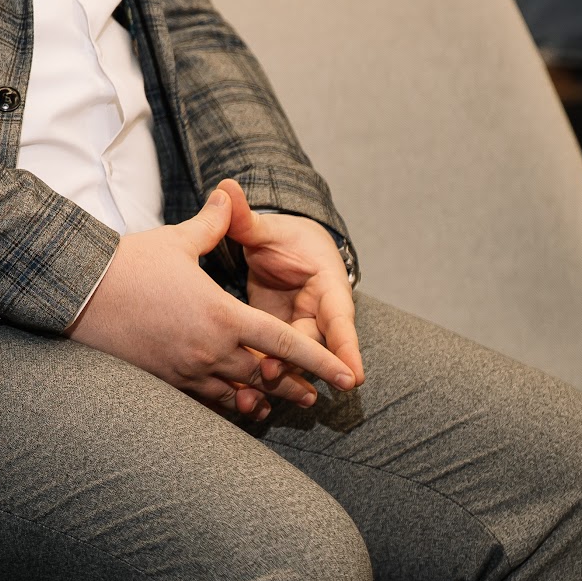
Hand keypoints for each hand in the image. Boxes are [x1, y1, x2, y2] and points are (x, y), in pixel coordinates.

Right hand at [68, 186, 358, 421]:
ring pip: (240, 394)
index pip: (285, 343)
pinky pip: (209, 400)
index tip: (349, 377)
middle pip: (267, 375)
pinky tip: (236, 403)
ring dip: (262, 398)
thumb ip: (213, 224)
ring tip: (278, 403)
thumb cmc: (130, 264)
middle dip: (293, 384)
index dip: (321, 361)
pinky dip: (228, 403)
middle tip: (313, 394)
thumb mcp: (177, 240)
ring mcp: (189, 370)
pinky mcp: (168, 380)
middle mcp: (212, 349)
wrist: (81, 293)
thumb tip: (228, 194)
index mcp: (223, 314)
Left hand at [215, 179, 364, 399]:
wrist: (281, 251)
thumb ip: (246, 217)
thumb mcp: (265, 229)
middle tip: (277, 374)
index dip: (347, 347)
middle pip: (315, 346)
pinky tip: (243, 395)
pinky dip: (261, 377)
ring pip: (293, 359)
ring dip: (280, 375)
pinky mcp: (275, 340)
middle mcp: (318, 315)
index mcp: (327, 288)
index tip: (356, 376)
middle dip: (302, 365)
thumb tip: (225, 185)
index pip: (341, 319)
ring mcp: (297, 330)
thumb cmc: (283, 238)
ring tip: (260, 390)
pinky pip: (272, 361)